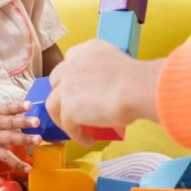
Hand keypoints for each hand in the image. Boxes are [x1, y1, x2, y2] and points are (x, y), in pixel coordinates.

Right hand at [0, 101, 41, 171]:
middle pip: (11, 122)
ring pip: (12, 139)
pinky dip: (18, 164)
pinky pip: (7, 158)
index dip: (19, 106)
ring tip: (38, 140)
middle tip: (37, 121)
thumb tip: (34, 108)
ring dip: (25, 140)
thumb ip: (13, 111)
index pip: (9, 107)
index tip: (29, 105)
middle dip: (24, 122)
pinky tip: (28, 168)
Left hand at [46, 40, 162, 145]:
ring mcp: (66, 85)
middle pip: (56, 81)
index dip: (73, 79)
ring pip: (53, 104)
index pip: (70, 63)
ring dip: (62, 118)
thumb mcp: (117, 67)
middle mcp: (72, 63)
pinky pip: (66, 124)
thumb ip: (103, 75)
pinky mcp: (67, 106)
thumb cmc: (138, 80)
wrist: (136, 88)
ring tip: (76, 129)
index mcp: (86, 49)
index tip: (81, 91)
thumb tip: (104, 93)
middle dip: (62, 95)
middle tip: (76, 109)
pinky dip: (76, 135)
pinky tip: (88, 140)